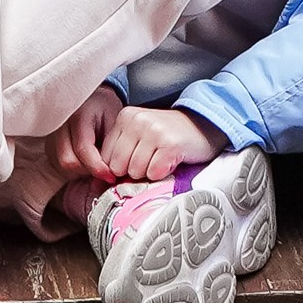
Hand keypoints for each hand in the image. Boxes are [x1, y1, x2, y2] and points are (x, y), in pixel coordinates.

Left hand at [51, 89, 220, 186]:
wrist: (205, 127)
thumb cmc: (168, 138)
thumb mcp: (140, 136)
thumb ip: (120, 153)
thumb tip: (97, 185)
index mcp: (126, 117)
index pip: (106, 157)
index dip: (121, 167)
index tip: (138, 159)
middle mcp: (138, 120)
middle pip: (118, 167)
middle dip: (134, 171)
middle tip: (152, 159)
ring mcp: (154, 131)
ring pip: (135, 172)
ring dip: (149, 172)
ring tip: (162, 158)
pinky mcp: (170, 144)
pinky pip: (154, 173)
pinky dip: (163, 173)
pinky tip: (171, 160)